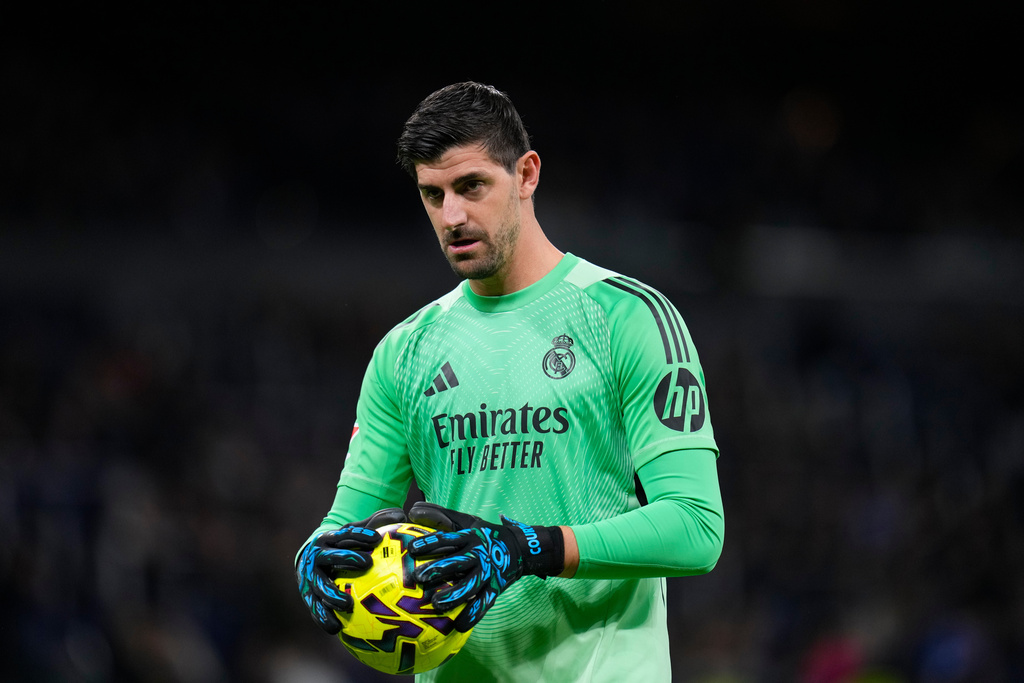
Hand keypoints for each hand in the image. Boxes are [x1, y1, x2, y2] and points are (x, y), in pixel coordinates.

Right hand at [296, 507, 406, 633]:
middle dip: (348, 558)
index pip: (345, 534)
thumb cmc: (341, 546)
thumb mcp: (354, 533)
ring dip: (332, 594)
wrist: (310, 561)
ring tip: (347, 604)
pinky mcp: (308, 596)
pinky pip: (314, 608)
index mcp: (329, 538)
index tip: (378, 539)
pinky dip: (323, 617)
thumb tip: (402, 514)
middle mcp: (317, 556)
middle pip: (331, 557)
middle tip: (368, 563)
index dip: (361, 535)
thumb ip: (376, 524)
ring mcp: (311, 577)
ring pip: (320, 585)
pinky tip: (336, 628)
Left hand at [406, 502, 563, 630]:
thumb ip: (443, 516)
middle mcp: (478, 554)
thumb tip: (414, 510)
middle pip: (457, 562)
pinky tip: (460, 625)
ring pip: (471, 584)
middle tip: (419, 577)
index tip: (412, 549)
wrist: (521, 548)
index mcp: (469, 537)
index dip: (430, 543)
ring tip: (437, 603)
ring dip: (454, 594)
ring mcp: (488, 572)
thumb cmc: (486, 535)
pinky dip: (473, 614)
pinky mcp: (496, 587)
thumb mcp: (468, 522)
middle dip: (438, 569)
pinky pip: (484, 602)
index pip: (447, 539)